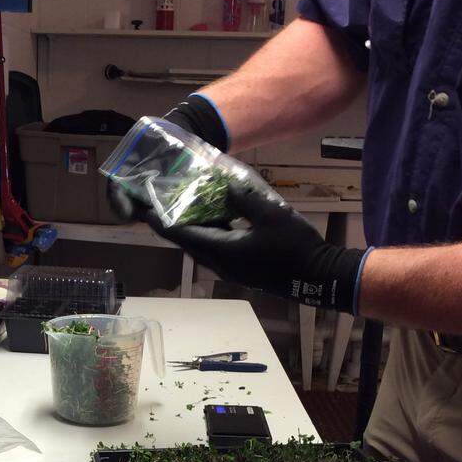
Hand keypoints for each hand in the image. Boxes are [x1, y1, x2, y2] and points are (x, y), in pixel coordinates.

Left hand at [155, 184, 367, 312]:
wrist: (319, 277)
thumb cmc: (295, 246)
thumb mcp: (270, 213)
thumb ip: (243, 197)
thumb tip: (223, 185)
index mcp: (221, 251)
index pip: (180, 234)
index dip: (159, 219)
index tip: (141, 204)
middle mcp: (219, 263)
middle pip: (185, 240)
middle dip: (169, 221)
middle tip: (156, 200)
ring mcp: (230, 268)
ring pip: (200, 244)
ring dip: (188, 225)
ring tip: (179, 203)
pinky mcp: (240, 267)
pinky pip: (215, 246)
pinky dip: (207, 230)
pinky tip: (212, 213)